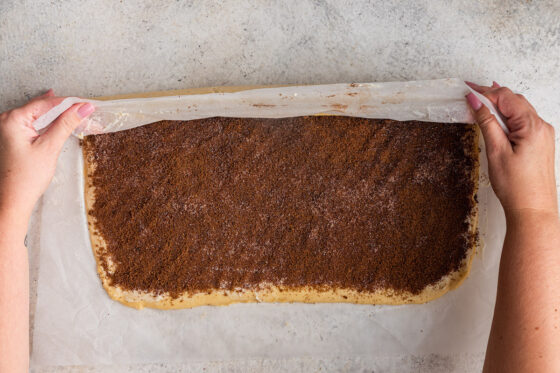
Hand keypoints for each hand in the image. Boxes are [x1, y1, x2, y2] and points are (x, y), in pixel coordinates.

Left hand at [0, 90, 94, 224]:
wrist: (14, 199)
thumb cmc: (26, 178)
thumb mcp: (50, 147)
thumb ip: (66, 124)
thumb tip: (82, 108)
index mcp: (13, 119)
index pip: (46, 104)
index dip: (69, 103)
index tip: (87, 104)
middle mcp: (7, 120)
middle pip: (42, 107)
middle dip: (65, 108)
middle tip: (86, 108)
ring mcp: (9, 128)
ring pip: (40, 114)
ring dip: (59, 115)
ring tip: (78, 113)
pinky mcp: (14, 136)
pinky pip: (35, 123)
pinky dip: (50, 122)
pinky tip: (60, 119)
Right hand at [465, 81, 556, 218]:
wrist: (532, 209)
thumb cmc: (516, 186)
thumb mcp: (496, 151)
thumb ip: (486, 122)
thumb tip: (476, 102)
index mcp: (532, 126)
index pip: (506, 97)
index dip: (485, 91)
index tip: (468, 89)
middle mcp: (542, 127)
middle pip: (514, 100)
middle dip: (492, 94)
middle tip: (470, 93)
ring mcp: (543, 134)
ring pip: (519, 110)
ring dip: (500, 105)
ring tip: (480, 103)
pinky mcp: (540, 142)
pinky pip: (524, 121)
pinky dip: (508, 116)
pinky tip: (496, 118)